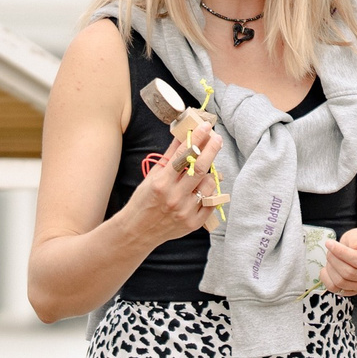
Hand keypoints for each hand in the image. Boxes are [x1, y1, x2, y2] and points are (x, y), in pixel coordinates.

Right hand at [122, 117, 218, 240]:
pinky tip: (205, 187)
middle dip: (211, 150)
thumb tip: (183, 135)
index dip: (196, 139)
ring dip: (211, 173)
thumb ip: (170, 156)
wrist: (138, 230)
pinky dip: (211, 192)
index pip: (184, 156)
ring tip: (206, 169)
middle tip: (217, 139)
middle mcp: (174, 197)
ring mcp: (185, 212)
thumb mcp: (153, 176)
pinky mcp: (194, 223)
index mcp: (161, 183)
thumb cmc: (144, 200)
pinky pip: (211, 202)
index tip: (205, 127)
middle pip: (201, 169)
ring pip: (209, 185)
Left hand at [321, 226, 356, 295]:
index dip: (342, 252)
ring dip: (330, 268)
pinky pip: (335, 289)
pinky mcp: (353, 292)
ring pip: (341, 282)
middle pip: (349, 273)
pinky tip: (327, 269)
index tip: (329, 243)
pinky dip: (326, 278)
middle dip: (334, 260)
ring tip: (330, 259)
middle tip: (329, 250)